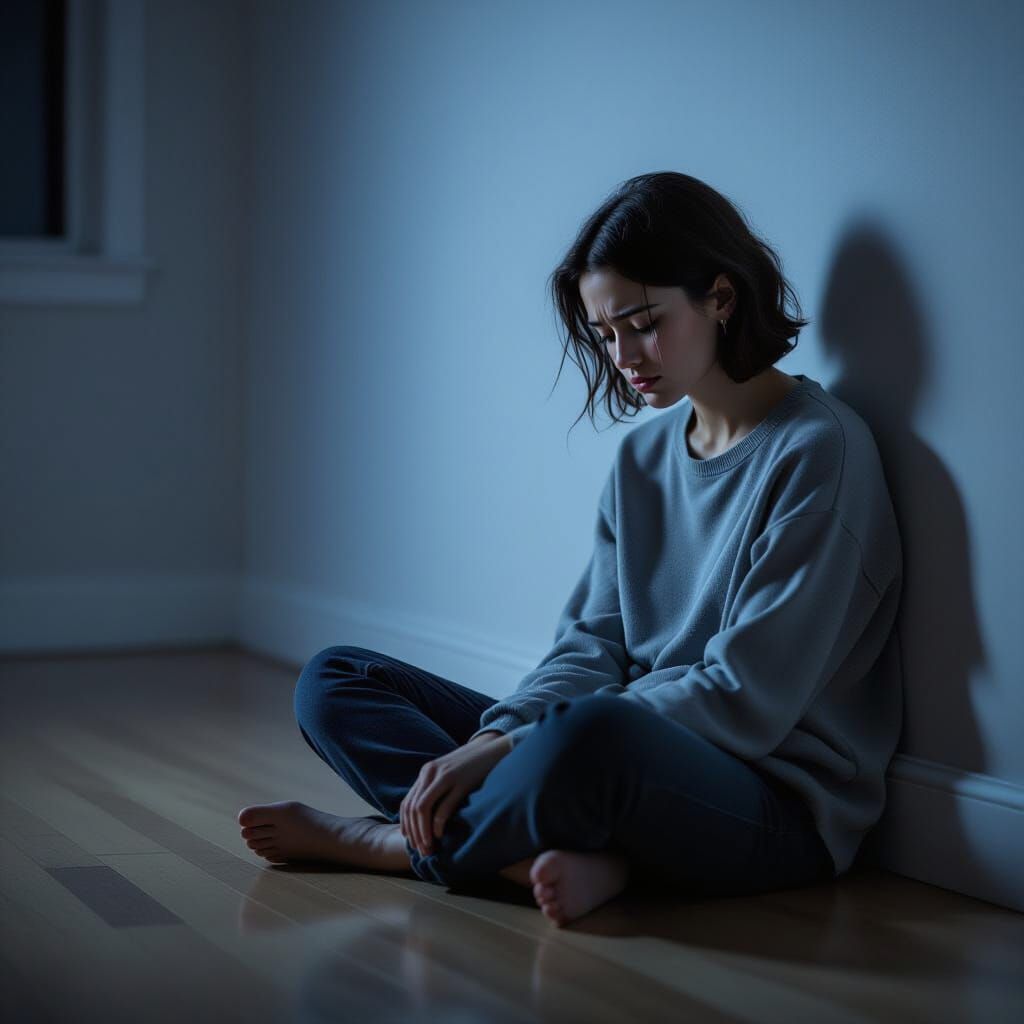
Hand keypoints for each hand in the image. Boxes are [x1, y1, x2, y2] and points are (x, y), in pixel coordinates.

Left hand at [399, 734, 511, 856]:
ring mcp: (446, 776)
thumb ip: (434, 789)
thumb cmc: (470, 767)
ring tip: (428, 847)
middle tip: (420, 851)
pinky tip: (439, 834)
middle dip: (414, 832)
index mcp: (426, 772)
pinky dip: (437, 823)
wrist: (491, 749)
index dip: (406, 825)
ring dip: (423, 831)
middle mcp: (431, 773)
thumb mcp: (447, 774)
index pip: (407, 803)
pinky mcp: (461, 782)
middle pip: (413, 808)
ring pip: (423, 808)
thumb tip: (424, 817)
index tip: (410, 841)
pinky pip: (443, 806)